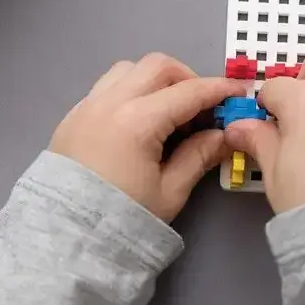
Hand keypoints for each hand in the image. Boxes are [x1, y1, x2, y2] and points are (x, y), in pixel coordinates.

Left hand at [50, 53, 246, 222]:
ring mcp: (87, 106)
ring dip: (154, 80)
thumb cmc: (122, 219)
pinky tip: (138, 122)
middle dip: (187, 78)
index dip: (219, 90)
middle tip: (201, 106)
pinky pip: (106, 87)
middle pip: (157, 66)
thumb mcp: (170, 192)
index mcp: (137, 121)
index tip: (239, 92)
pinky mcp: (72, 116)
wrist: (66, 238)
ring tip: (167, 111)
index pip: (189, 92)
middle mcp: (110, 102)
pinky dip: (129, 91)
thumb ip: (199, 156)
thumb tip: (223, 135)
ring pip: (128, 70)